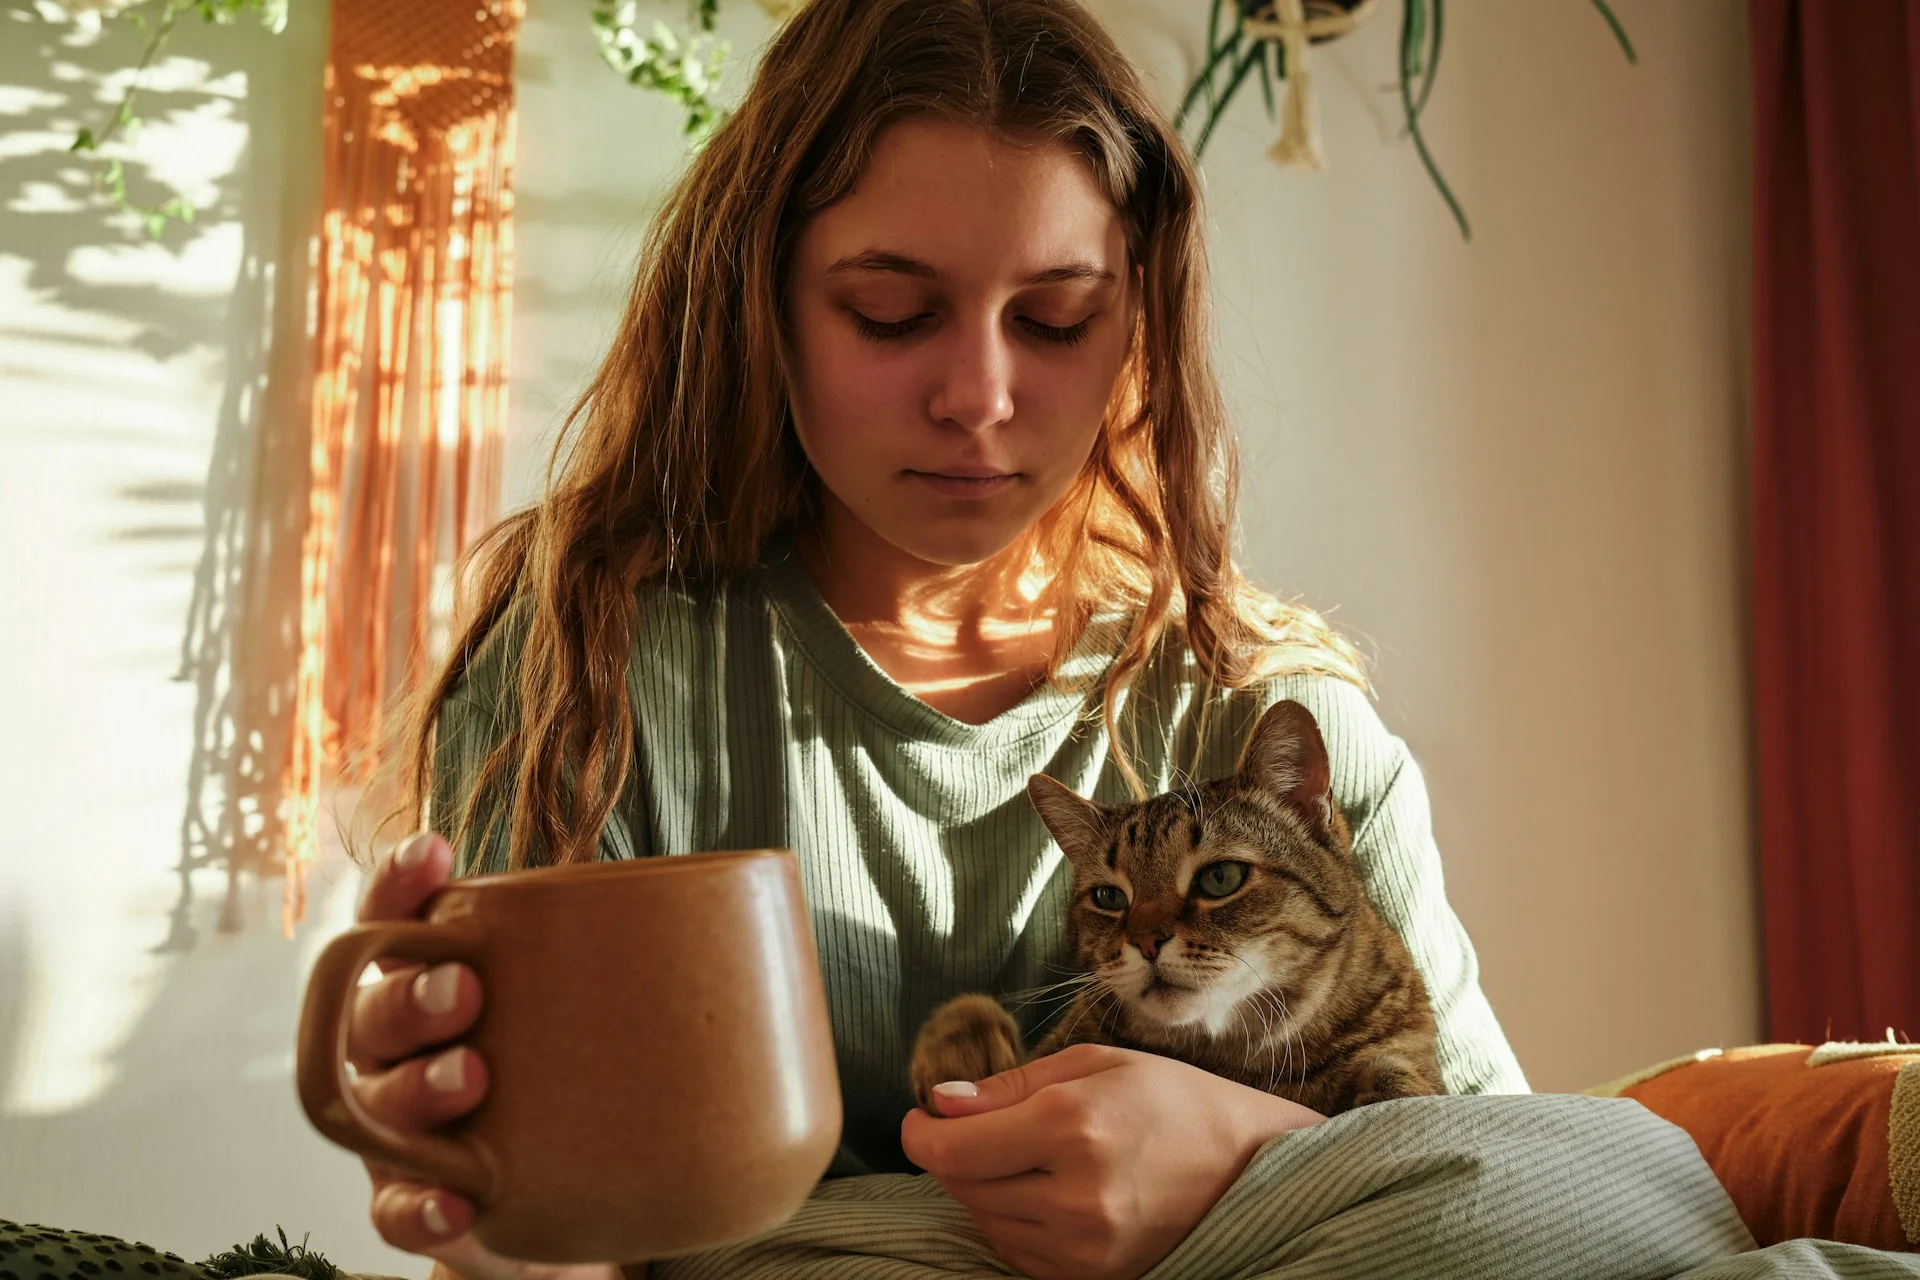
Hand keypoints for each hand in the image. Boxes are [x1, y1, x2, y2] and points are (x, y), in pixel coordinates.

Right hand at [348, 831, 623, 1279]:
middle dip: (413, 994)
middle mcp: (403, 1054)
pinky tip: (458, 1202)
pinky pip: (398, 1210)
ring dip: (419, 1090)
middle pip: (375, 1013)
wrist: (568, 1207)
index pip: (396, 923)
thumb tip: (770, 916)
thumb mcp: (597, 1016)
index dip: (401, 886)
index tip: (436, 853)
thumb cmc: (578, 1082)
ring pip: (377, 1106)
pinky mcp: (417, 1206)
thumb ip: (639, 965)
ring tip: (472, 1080)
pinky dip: (422, 1207)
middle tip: (467, 989)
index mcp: (439, 985)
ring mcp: (403, 1136)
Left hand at [900, 1043, 1323, 1279]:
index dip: (921, 1133)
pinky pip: (1018, 1253)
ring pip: (985, 1222)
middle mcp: (1074, 1196)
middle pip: (962, 1187)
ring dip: (983, 1189)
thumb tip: (940, 1103)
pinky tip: (1042, 1191)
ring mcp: (1084, 1248)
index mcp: (1070, 1127)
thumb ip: (1009, 1086)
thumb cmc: (1171, 1099)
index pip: (951, 1149)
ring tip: (1020, 1157)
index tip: (922, 1118)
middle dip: (952, 1156)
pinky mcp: (1094, 1278)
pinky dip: (1013, 1222)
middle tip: (971, 1129)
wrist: (1248, 1166)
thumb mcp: (1093, 1064)